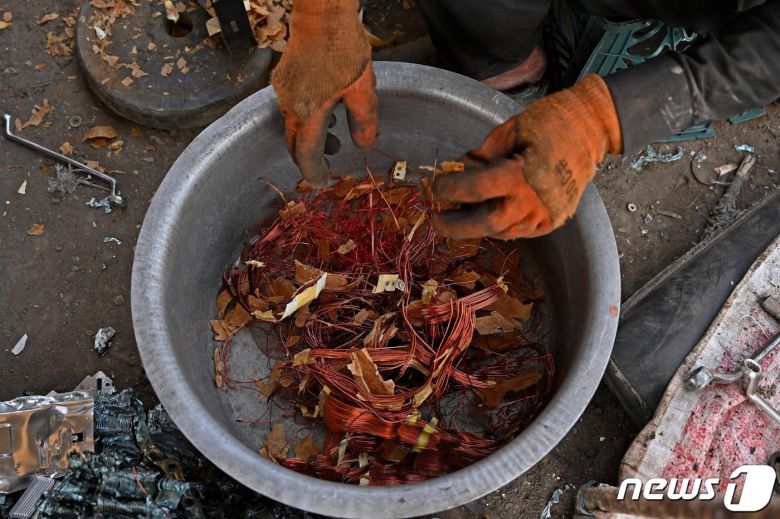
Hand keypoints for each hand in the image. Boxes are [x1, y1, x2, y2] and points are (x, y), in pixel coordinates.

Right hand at [271, 0, 378, 187]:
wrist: (321, 15)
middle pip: (293, 143)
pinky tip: (326, 109)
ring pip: (292, 125)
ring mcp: (283, 91)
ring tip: (335, 135)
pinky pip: (291, 108)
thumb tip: (364, 145)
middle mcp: (290, 105)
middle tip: (328, 163)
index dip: (314, 172)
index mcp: (308, 113)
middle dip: (309, 157)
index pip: (306, 154)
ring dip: (310, 136)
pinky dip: (306, 118)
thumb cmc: (344, 48)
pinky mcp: (283, 78)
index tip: (322, 181)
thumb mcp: (363, 89)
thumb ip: (364, 121)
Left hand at [431, 74, 622, 239]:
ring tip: (460, 212)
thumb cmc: (550, 122)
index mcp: (520, 175)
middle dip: (455, 225)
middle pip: (483, 225)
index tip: (435, 185)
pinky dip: (498, 224)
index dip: (449, 189)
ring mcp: (544, 215)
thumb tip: (457, 170)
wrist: (592, 129)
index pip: (473, 190)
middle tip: (436, 218)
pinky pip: (517, 231)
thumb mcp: (507, 131)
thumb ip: (481, 156)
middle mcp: (533, 202)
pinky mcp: (552, 221)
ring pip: (499, 232)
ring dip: (475, 224)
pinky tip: (488, 211)